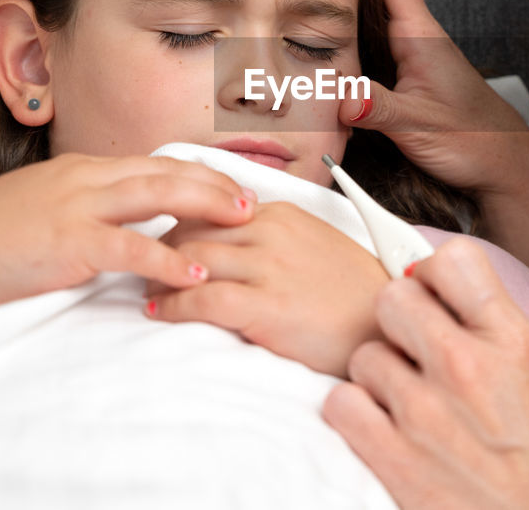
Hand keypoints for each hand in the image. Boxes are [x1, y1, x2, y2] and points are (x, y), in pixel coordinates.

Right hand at [0, 153, 254, 310]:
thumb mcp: (44, 209)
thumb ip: (87, 210)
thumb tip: (124, 223)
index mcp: (82, 171)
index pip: (154, 164)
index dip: (198, 173)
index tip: (232, 185)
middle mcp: (86, 178)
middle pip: (166, 170)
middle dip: (215, 182)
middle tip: (255, 199)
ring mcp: (77, 206)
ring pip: (157, 195)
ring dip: (206, 205)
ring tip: (245, 221)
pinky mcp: (68, 242)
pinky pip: (130, 248)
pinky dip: (168, 259)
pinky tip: (198, 273)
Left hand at [144, 201, 389, 376]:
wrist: (385, 323)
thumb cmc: (352, 291)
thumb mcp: (314, 244)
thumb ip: (274, 234)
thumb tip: (235, 236)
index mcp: (281, 213)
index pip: (210, 206)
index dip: (179, 222)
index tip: (161, 238)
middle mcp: (271, 232)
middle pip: (193, 228)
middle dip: (161, 246)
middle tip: (142, 263)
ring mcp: (268, 268)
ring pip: (191, 258)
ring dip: (158, 275)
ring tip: (144, 287)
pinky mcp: (266, 305)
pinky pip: (203, 299)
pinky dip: (172, 304)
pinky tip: (157, 311)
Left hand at [321, 237, 528, 509]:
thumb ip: (491, 317)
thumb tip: (442, 281)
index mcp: (510, 339)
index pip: (453, 260)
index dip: (435, 273)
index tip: (433, 291)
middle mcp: (465, 367)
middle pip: (394, 296)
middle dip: (402, 320)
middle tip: (416, 345)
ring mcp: (424, 412)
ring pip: (364, 353)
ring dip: (380, 373)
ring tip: (410, 397)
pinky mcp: (393, 455)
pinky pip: (341, 402)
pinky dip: (357, 411)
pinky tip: (384, 422)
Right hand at [339, 0, 528, 197]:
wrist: (505, 164)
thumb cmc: (473, 140)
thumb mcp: (421, 125)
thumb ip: (380, 109)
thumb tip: (341, 96)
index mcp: (419, 34)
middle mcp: (416, 34)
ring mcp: (413, 51)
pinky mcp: (409, 71)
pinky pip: (375, 28)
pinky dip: (357, 6)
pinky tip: (340, 7)